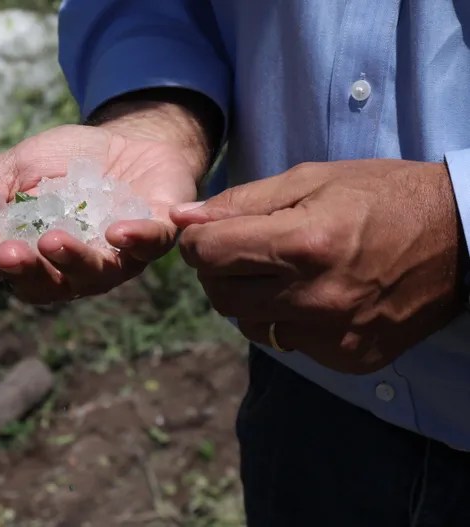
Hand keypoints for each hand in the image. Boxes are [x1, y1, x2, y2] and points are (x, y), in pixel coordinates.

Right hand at [0, 90, 219, 303]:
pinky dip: (137, 240)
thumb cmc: (68, 163)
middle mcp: (78, 267)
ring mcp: (120, 255)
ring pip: (97, 272)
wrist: (130, 139)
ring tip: (52, 242)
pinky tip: (118, 232)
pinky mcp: (160, 232)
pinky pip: (151, 243)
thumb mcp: (16, 173)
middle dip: (26, 269)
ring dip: (74, 260)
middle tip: (5, 253)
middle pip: (50, 282)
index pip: (6, 266)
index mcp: (39, 256)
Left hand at [171, 160, 466, 373]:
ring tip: (280, 272)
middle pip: (220, 296)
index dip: (197, 241)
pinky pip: (289, 344)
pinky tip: (311, 296)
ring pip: (249, 325)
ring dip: (248, 298)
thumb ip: (241, 202)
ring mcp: (333, 335)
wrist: (459, 238)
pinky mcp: (348, 358)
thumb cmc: (381, 196)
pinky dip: (285, 320)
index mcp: (302, 245)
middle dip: (217, 270)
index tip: (209, 232)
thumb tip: (182, 218)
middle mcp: (314, 298)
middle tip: (241, 250)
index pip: (207, 255)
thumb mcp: (311, 180)